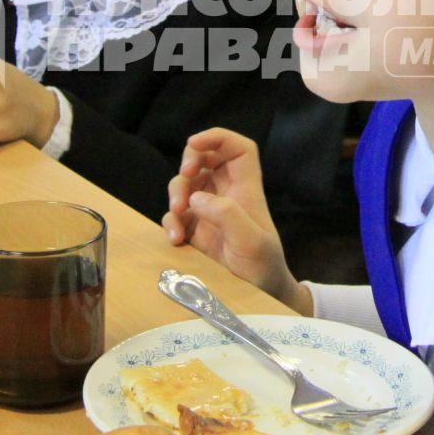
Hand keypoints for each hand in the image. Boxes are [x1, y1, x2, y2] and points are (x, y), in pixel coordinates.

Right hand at [162, 128, 307, 310]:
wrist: (258, 296)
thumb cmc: (263, 268)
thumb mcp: (252, 242)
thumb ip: (228, 215)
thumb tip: (197, 198)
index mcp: (246, 190)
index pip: (238, 149)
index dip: (218, 138)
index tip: (195, 143)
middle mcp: (226, 195)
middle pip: (205, 158)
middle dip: (189, 161)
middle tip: (185, 174)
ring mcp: (207, 212)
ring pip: (184, 184)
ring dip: (175, 194)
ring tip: (178, 216)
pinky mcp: (193, 231)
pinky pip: (174, 216)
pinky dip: (169, 224)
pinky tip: (176, 241)